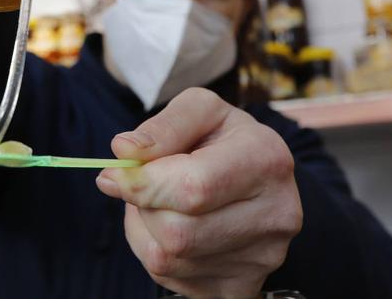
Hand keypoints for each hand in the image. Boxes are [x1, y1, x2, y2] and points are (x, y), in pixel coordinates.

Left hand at [96, 88, 301, 298]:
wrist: (256, 175)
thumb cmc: (222, 136)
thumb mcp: (199, 110)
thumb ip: (163, 125)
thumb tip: (123, 151)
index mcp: (267, 159)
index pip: (194, 187)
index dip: (144, 183)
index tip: (115, 173)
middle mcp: (276, 213)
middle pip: (178, 231)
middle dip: (145, 205)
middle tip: (145, 182)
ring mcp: (263, 258)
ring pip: (170, 259)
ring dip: (146, 228)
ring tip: (161, 200)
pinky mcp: (244, 287)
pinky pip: (173, 279)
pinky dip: (156, 250)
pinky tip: (172, 224)